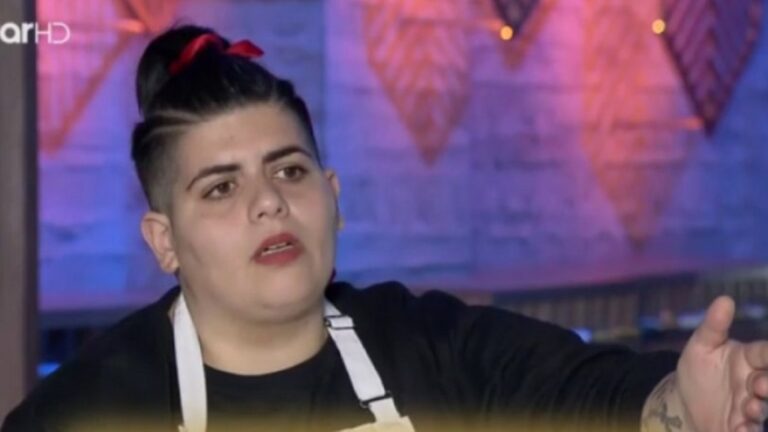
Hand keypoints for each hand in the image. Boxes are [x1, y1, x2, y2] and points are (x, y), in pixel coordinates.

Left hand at [673, 296, 767, 430]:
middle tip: (760, 385)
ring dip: (759, 410)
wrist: (684, 401)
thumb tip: (724, 298)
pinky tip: (739, 430)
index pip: (765, 353)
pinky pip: (749, 430)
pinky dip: (746, 430)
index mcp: (749, 359)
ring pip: (763, 409)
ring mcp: (751, 406)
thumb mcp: (701, 346)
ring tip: (750, 410)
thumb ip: (713, 326)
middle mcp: (755, 383)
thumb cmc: (698, 369)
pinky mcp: (741, 426)